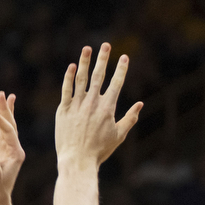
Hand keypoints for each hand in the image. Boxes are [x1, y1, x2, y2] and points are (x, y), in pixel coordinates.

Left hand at [54, 44, 141, 166]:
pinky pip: (66, 90)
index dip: (121, 69)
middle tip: (106, 45)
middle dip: (103, 59)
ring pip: (81, 79)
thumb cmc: (100, 150)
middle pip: (99, 76)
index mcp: (108, 107)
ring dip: (85, 62)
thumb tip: (140, 104)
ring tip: (87, 49)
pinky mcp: (63, 110)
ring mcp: (77, 105)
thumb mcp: (119, 135)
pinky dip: (69, 77)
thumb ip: (130, 118)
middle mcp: (92, 103)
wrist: (77, 159)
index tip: (124, 57)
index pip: (116, 83)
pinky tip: (72, 66)